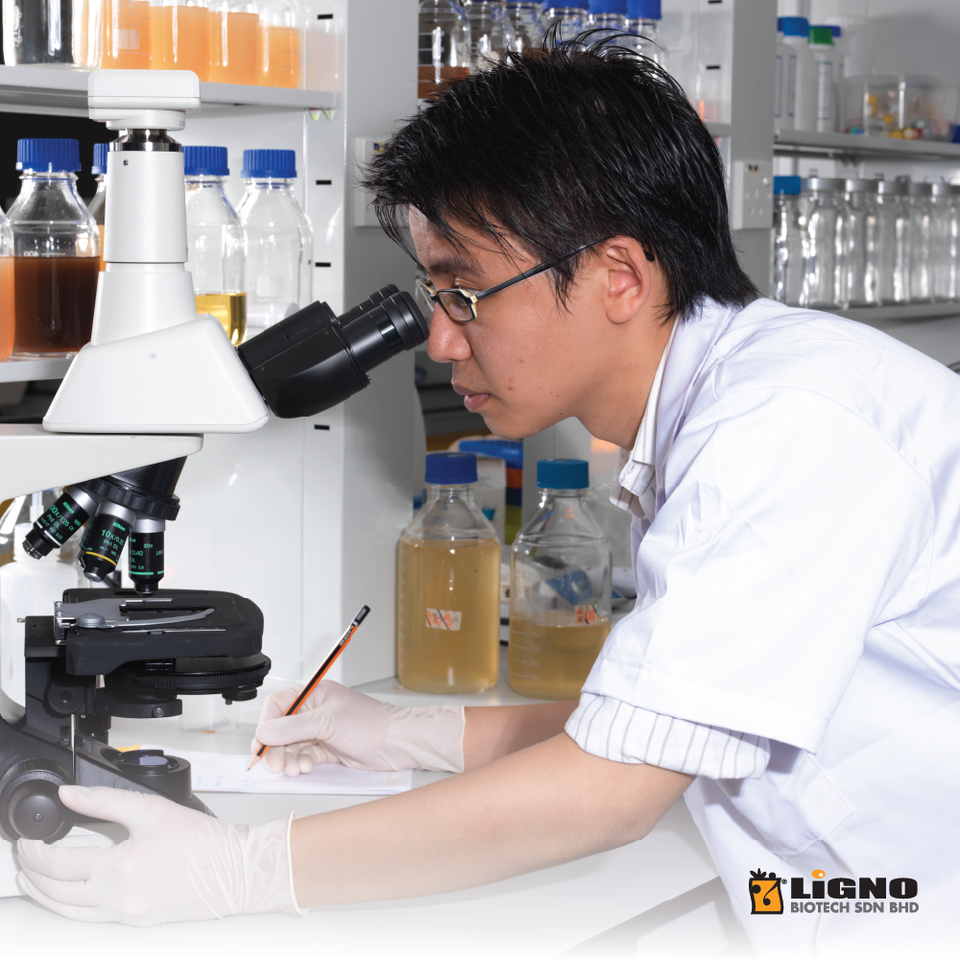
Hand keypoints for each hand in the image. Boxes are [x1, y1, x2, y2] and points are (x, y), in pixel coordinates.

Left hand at [16, 785, 302, 924]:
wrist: (235, 871)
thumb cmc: (202, 841)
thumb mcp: (150, 809)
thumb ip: (103, 800)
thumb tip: (69, 795)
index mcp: (120, 868)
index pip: (59, 865)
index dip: (35, 852)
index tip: (27, 841)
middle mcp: (118, 899)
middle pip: (56, 893)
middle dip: (33, 874)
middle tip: (24, 857)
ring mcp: (125, 915)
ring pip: (68, 912)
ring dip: (45, 896)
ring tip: (34, 880)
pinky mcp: (136, 923)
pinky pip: (90, 918)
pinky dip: (69, 906)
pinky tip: (70, 893)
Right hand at [252, 680, 464, 776]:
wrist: (397, 743)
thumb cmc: (369, 724)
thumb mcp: (326, 723)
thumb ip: (292, 728)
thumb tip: (264, 731)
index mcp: (314, 695)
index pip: (279, 705)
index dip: (267, 724)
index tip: (262, 742)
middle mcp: (315, 712)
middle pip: (282, 730)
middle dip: (276, 748)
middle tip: (275, 766)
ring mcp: (321, 732)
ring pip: (292, 747)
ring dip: (289, 759)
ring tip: (294, 769)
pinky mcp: (328, 750)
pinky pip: (305, 757)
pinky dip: (302, 764)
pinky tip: (306, 768)